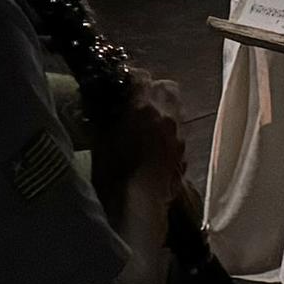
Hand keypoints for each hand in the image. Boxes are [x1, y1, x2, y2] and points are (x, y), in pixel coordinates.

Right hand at [93, 84, 187, 217]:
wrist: (138, 206)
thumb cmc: (113, 172)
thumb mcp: (99, 137)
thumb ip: (105, 114)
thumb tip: (103, 103)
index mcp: (145, 107)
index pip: (140, 76)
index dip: (129, 80)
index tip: (120, 87)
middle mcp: (168, 116)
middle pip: (167, 87)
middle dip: (152, 90)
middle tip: (136, 103)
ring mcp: (179, 136)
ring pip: (176, 110)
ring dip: (162, 112)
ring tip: (144, 125)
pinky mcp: (184, 155)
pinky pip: (177, 134)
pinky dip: (166, 134)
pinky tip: (153, 147)